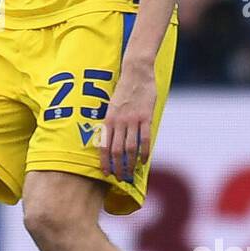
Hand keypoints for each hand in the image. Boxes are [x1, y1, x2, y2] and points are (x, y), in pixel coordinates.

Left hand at [100, 58, 155, 182]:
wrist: (136, 72)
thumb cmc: (124, 90)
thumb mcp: (112, 105)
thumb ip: (111, 122)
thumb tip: (110, 140)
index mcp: (108, 119)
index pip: (104, 145)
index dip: (104, 161)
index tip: (106, 173)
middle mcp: (118, 121)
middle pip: (117, 151)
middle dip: (118, 167)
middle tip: (120, 178)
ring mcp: (132, 120)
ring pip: (130, 148)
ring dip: (130, 163)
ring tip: (131, 173)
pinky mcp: (146, 117)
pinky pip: (145, 139)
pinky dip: (145, 152)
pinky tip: (144, 160)